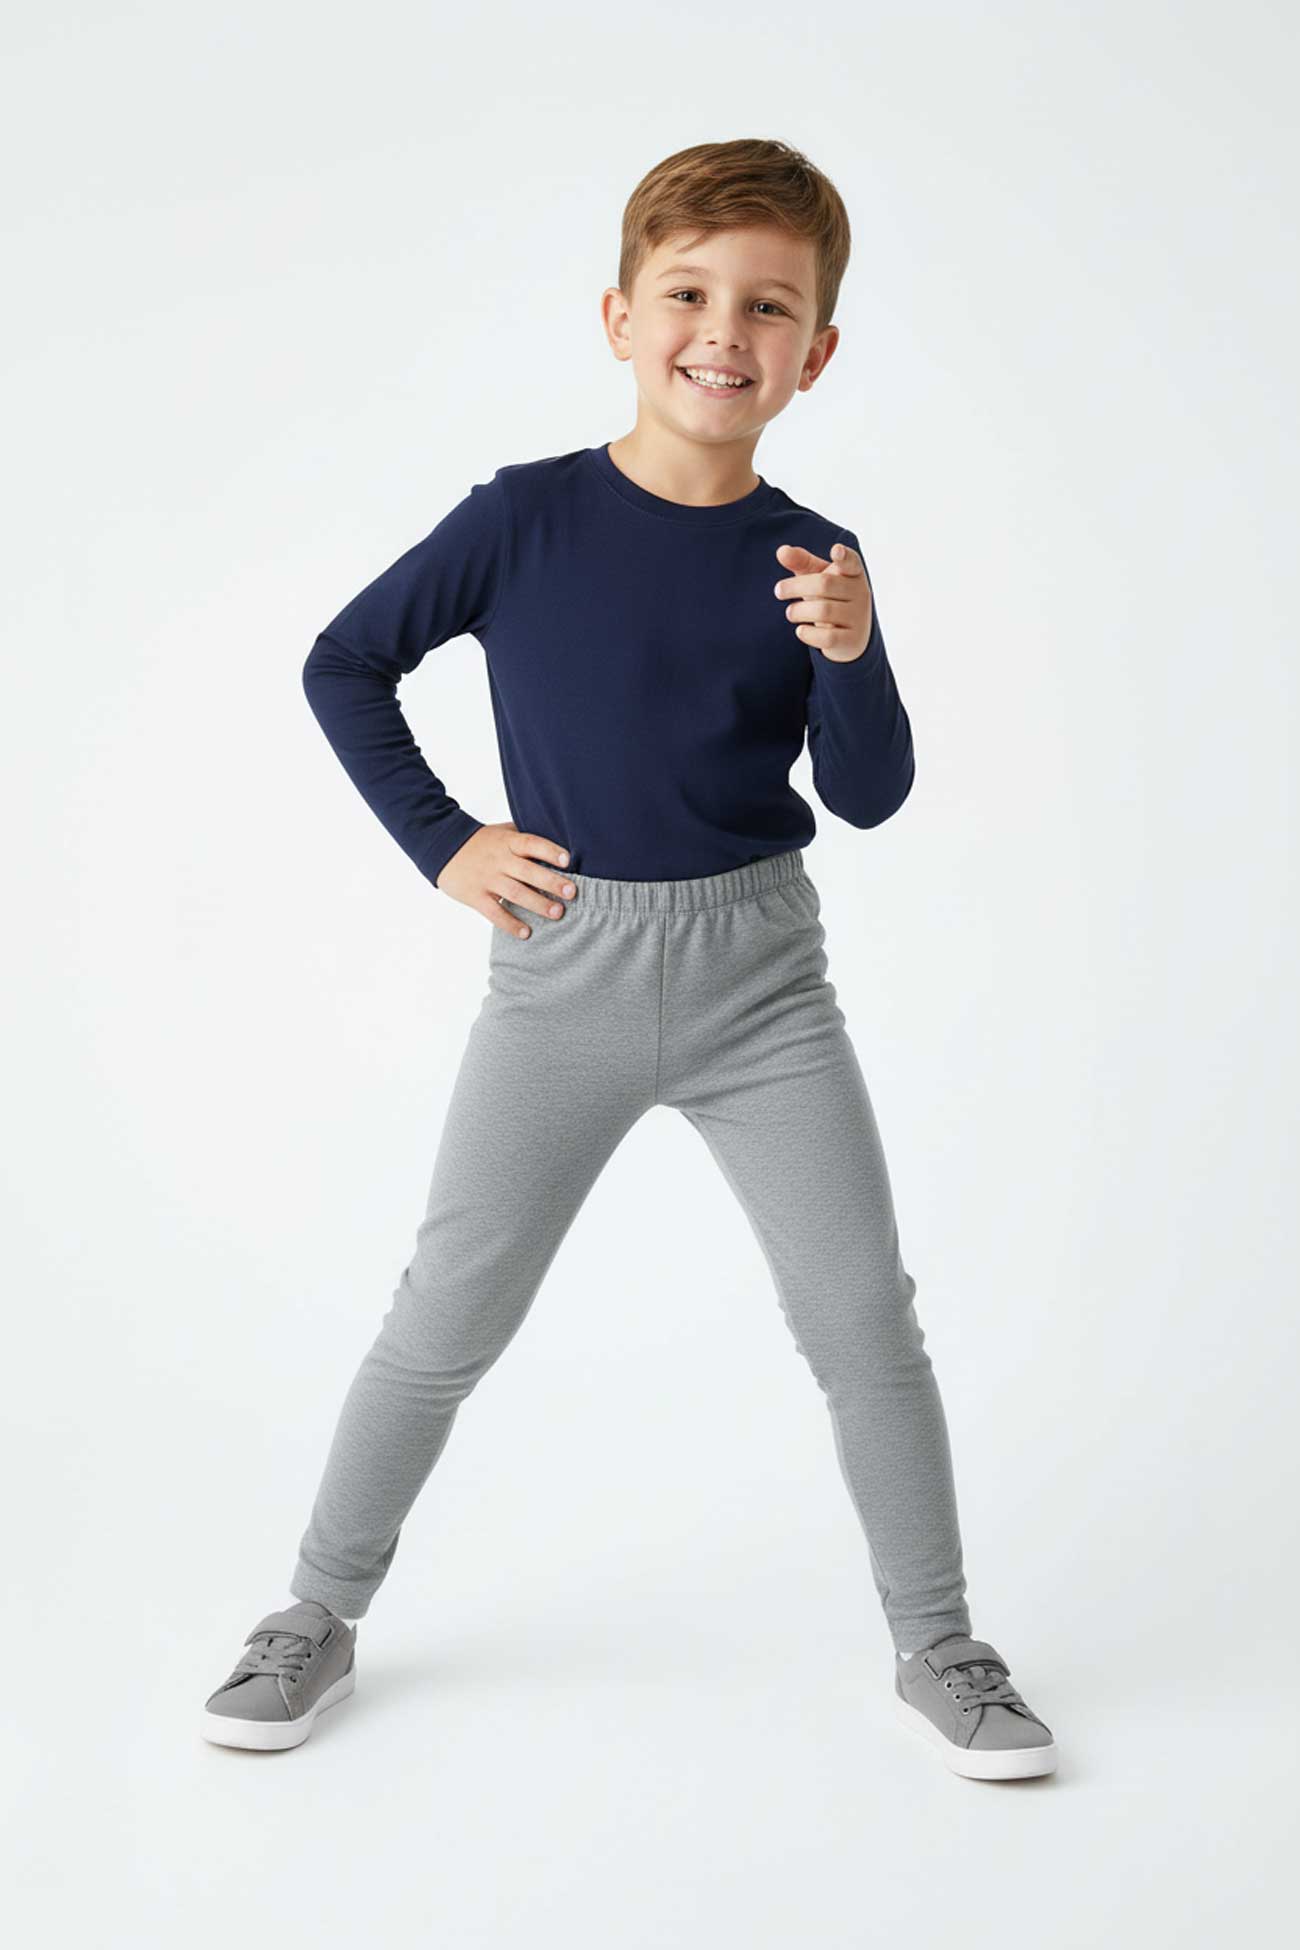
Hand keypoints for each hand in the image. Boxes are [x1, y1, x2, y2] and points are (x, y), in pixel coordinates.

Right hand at [436, 823, 575, 936]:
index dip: (549, 851)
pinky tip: (526, 933)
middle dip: (551, 882)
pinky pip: (495, 913)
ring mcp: (487, 879)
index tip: (567, 860)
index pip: (531, 844)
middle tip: (571, 893)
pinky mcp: (476, 897)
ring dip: (537, 904)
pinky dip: (510, 924)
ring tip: (557, 913)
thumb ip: (524, 837)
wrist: (441, 846)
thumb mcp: (502, 832)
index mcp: (507, 842)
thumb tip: (558, 839)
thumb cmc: (480, 841)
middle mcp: (499, 860)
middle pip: (528, 871)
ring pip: (515, 893)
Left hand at [773, 541, 872, 662]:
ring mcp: (858, 617)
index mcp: (853, 573)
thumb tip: (781, 551)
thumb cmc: (830, 598)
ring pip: (823, 611)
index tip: (835, 550)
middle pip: (824, 584)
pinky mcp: (852, 640)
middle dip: (796, 587)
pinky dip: (808, 634)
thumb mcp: (817, 577)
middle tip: (778, 591)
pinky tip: (800, 630)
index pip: (851, 561)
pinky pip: (827, 637)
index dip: (843, 556)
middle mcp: (860, 593)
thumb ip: (801, 561)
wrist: (848, 636)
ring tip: (790, 613)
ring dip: (799, 611)